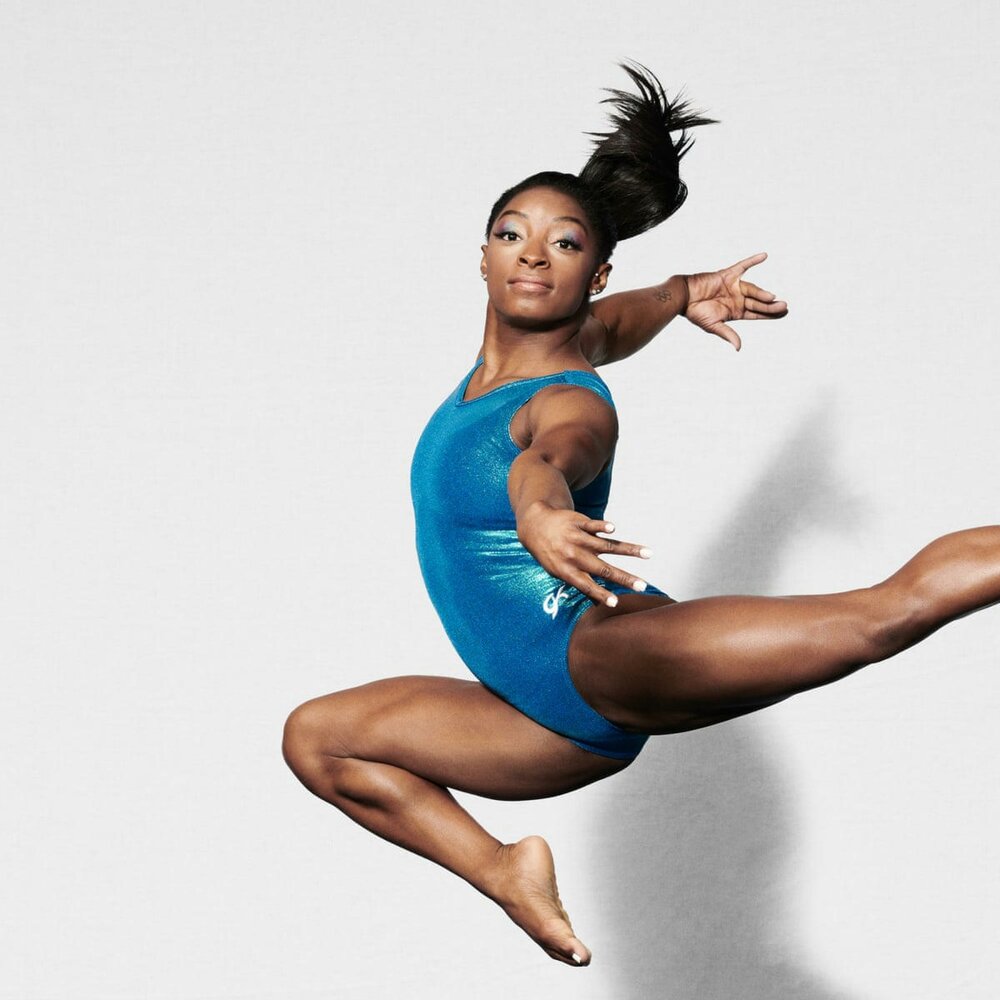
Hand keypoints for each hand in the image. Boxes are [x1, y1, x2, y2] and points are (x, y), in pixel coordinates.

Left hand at [517, 502, 650, 607]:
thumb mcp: (557, 571)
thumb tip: (598, 604)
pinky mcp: (579, 523)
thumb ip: (578, 583)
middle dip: (624, 578)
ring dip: (629, 550)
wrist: (536, 525)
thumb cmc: (550, 553)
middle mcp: (574, 556)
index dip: (601, 594)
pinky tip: (613, 529)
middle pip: (603, 569)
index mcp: (567, 571)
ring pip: (606, 546)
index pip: (587, 585)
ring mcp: (577, 539)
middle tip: (642, 585)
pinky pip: (592, 526)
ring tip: (648, 553)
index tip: (615, 603)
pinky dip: (603, 527)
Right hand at [684, 252, 787, 350]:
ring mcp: (733, 286)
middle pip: (758, 302)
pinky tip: (764, 256)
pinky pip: (742, 266)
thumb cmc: (695, 313)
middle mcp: (737, 298)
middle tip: (784, 307)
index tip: (784, 313)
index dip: (770, 314)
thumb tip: (739, 348)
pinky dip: (753, 260)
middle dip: (771, 305)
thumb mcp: (713, 326)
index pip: (757, 313)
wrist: (683, 298)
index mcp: (736, 311)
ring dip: (762, 293)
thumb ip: (728, 334)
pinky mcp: (728, 275)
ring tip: (772, 298)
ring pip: (752, 289)